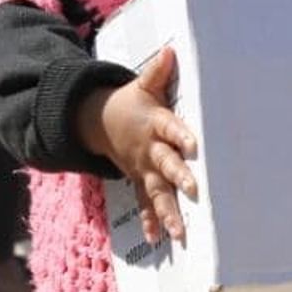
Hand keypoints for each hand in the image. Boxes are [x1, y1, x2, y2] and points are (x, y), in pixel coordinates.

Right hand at [78, 46, 200, 243]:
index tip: (194, 144)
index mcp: (154, 124)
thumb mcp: (142, 85)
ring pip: (157, 192)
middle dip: (179, 177)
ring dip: (169, 212)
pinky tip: (158, 239)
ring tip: (180, 233)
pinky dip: (150, 221)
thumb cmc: (130, 103)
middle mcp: (149, 150)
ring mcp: (142, 169)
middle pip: (166, 164)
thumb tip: (171, 51)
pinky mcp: (138, 181)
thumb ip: (158, 72)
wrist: (97, 122)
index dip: (181, 135)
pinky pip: (144, 204)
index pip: (170, 128)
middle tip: (195, 189)